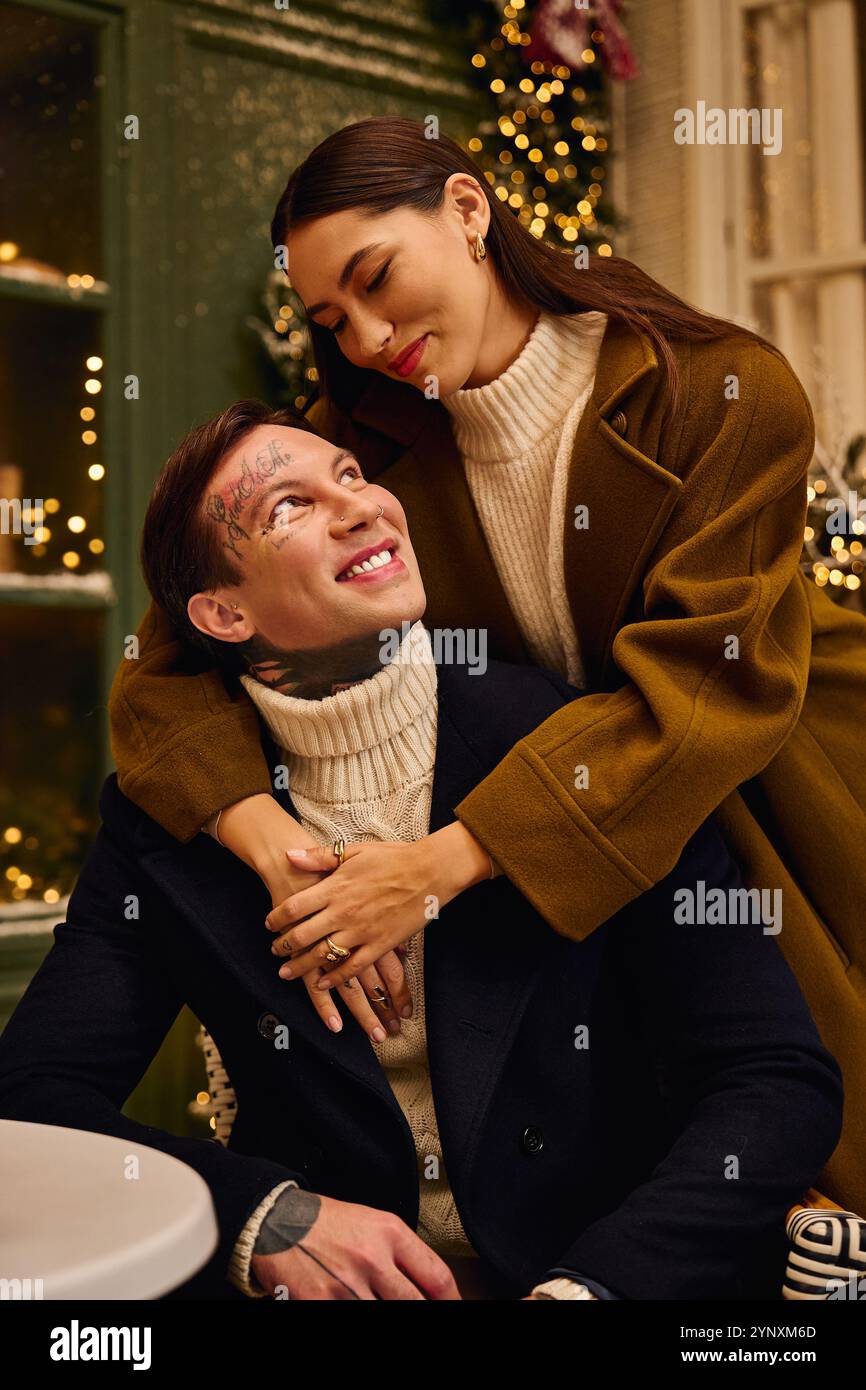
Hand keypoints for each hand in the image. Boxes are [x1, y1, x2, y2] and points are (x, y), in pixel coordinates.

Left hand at [218, 798, 411, 1038]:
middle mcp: (344, 912)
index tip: (269, 924)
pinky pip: (352, 967)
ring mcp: (362, 931)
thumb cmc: (393, 857)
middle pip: (302, 935)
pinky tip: (322, 984)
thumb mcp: (353, 850)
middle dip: (283, 946)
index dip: (277, 918)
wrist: (429, 871)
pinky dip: (335, 979)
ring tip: (287, 972)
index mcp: (335, 887)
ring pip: (322, 955)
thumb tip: (288, 855)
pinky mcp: (380, 944)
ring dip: (300, 966)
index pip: (294, 907)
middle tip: (274, 950)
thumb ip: (319, 857)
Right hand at [250, 1190, 461, 1299]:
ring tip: (375, 1300)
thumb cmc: (325, 1222)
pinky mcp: (319, 1303)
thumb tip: (426, 1287)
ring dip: (385, 1312)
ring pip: (385, 1314)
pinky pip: (350, 1319)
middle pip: (416, 1305)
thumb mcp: (371, 1223)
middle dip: (423, 1313)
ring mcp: (346, 1285)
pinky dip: (356, 1314)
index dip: (453, 1301)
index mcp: (389, 1233)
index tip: (454, 1308)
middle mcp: (372, 1258)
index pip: (437, 1277)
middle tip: (422, 1312)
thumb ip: (400, 1253)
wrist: (275, 1221)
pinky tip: (351, 1304)